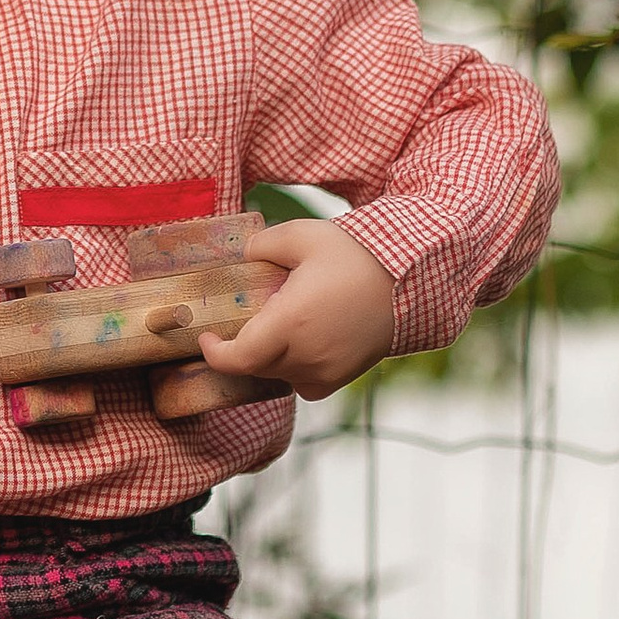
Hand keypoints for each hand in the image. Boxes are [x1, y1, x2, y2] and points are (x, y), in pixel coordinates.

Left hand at [198, 219, 395, 398]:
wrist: (410, 279)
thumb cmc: (355, 254)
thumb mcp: (302, 235)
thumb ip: (262, 246)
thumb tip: (242, 259)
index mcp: (290, 323)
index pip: (238, 358)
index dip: (215, 353)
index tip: (207, 337)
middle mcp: (306, 355)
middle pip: (256, 364)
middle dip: (243, 345)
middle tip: (249, 316)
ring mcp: (327, 370)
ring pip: (279, 374)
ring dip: (270, 355)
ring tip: (284, 320)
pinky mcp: (343, 377)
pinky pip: (305, 383)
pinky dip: (295, 367)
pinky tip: (304, 340)